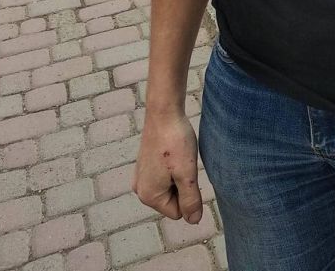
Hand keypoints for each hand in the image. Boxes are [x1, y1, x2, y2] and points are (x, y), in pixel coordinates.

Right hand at [133, 108, 202, 223]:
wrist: (163, 112)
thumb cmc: (176, 142)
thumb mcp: (187, 174)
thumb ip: (191, 200)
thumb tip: (194, 221)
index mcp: (148, 196)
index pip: (177, 212)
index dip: (188, 195)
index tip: (187, 173)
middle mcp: (140, 189)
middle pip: (172, 201)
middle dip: (182, 185)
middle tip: (183, 163)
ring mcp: (141, 176)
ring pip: (170, 187)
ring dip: (179, 175)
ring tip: (178, 157)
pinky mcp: (144, 164)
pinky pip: (164, 175)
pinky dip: (173, 166)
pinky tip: (173, 152)